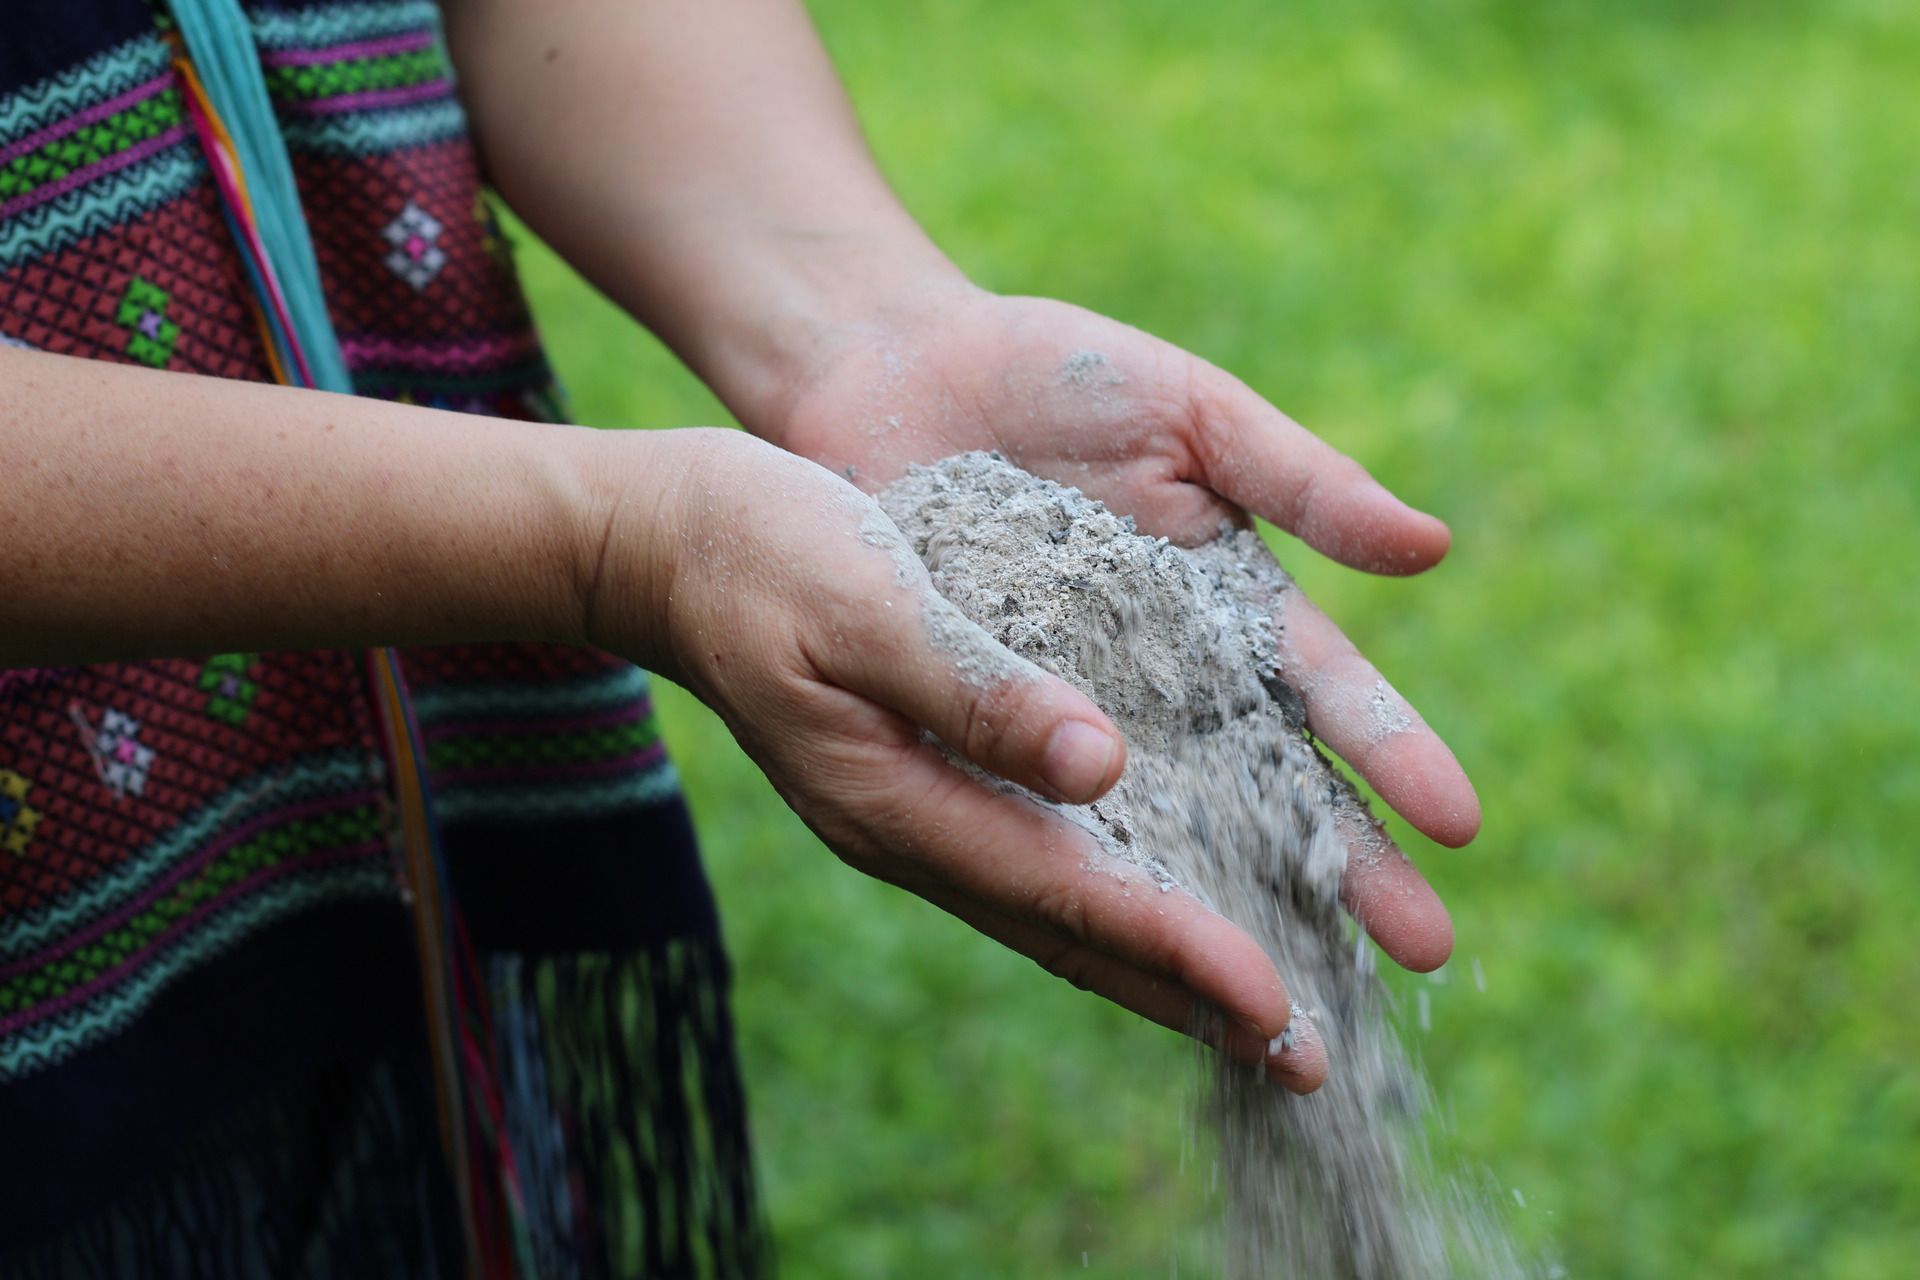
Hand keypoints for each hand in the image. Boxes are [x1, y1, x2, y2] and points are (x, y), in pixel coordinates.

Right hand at [582, 428, 1328, 1089]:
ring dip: (1155, 964)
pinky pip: (1034, 860)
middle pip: (1068, 936)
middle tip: (1298, 1059)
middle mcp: (911, 828)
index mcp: (895, 796)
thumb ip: (975, 687)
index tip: (1272, 1003)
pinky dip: (1110, 897)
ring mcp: (912, 814)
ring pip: (1054, 910)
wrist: (663, 545)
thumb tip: (1104, 766)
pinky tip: (1162, 896)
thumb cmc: (760, 552)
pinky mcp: (922, 780)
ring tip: (1253, 1011)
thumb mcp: (866, 601)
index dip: (1173, 949)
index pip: (1061, 892)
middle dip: (1184, 999)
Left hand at [767, 286, 1478, 973]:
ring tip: (1296, 984)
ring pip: (1171, 825)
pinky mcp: (993, 728)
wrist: (889, 372)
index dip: (1392, 754)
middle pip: (1272, 787)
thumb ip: (1299, 479)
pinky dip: (1094, 879)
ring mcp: (1081, 712)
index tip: (1460, 824)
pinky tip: (1137, 946)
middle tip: (1426, 952)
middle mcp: (1169, 678)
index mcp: (1230, 601)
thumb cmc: (1053, 376)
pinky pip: (1047, 814)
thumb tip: (1433, 549)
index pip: (1330, 694)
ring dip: (1233, 901)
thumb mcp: (1189, 411)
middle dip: (1348, 864)